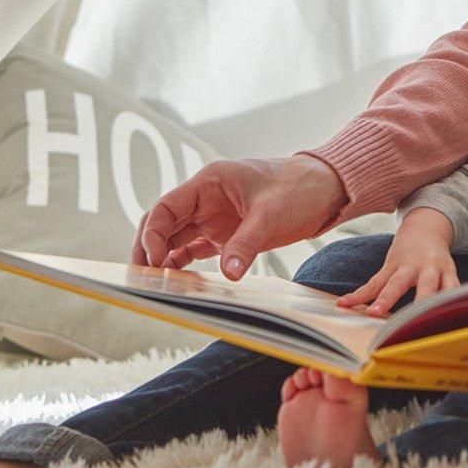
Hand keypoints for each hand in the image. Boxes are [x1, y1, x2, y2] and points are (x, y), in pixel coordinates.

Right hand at [130, 154, 346, 279]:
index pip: (166, 207)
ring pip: (175, 239)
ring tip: (153, 286)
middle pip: (162, 224)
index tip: (154, 261)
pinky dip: (182, 264)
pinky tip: (176, 282)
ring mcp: (213, 217)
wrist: (325, 190)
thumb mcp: (271, 214)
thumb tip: (228, 273)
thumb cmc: (299, 188)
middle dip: (148, 249)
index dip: (153, 234)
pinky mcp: (225, 234)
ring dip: (162, 260)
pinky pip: (194, 249)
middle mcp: (205, 199)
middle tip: (141, 279)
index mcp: (209, 182)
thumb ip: (247, 242)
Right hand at [336, 209, 458, 315]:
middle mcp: (429, 269)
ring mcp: (407, 266)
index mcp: (447, 272)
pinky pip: (373, 282)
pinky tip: (344, 303)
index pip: (451, 290)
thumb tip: (455, 322)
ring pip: (395, 284)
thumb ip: (450, 294)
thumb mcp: (450, 275)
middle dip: (419, 303)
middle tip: (412, 321)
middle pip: (426, 287)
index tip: (449, 324)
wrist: (424, 229)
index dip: (450, 305)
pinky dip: (358, 294)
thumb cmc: (438, 262)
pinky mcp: (389, 266)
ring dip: (384, 299)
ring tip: (373, 314)